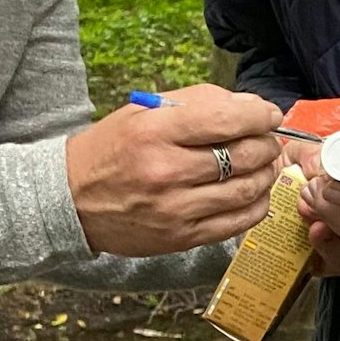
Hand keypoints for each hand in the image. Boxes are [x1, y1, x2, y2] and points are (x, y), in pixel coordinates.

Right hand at [67, 87, 284, 256]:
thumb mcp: (145, 111)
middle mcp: (166, 171)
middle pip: (244, 156)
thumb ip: (200, 102)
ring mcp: (175, 209)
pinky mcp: (182, 238)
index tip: (269, 114)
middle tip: (268, 139)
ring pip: (248, 190)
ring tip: (263, 164)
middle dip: (267, 144)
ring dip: (266, 174)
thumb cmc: (114, 148)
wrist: (70, 200)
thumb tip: (252, 107)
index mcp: (155, 131)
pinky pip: (239, 222)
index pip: (227, 119)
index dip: (261, 115)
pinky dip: (257, 204)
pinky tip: (253, 191)